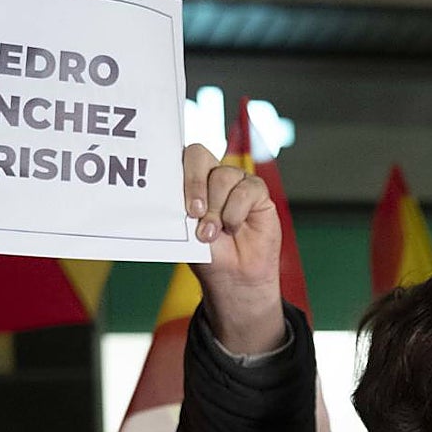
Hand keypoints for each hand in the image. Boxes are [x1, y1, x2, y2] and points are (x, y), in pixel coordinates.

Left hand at [182, 145, 283, 354]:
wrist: (234, 276)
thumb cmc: (208, 254)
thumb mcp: (186, 232)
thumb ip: (181, 209)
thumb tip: (174, 194)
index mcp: (190, 181)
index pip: (181, 157)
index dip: (180, 172)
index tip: (181, 202)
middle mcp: (212, 175)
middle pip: (199, 155)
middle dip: (194, 183)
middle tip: (194, 213)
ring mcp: (236, 181)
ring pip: (223, 175)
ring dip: (216, 208)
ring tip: (212, 233)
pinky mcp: (257, 192)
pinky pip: (246, 190)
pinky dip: (236, 212)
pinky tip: (233, 227)